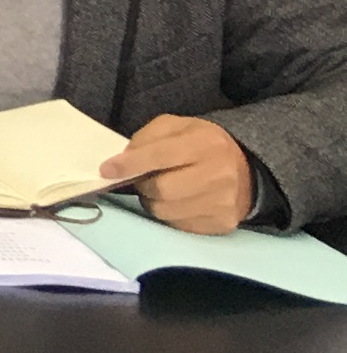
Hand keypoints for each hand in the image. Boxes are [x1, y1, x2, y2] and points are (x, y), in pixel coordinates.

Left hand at [102, 114, 257, 234]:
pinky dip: (170, 214)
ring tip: (162, 189)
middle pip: (162, 190)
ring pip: (166, 211)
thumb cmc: (201, 145)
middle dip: (143, 185)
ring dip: (153, 201)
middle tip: (144, 179)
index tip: (106, 169)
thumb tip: (122, 160)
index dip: (129, 164)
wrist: (245, 171)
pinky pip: (179, 225)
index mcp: (206, 143)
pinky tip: (178, 202)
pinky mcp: (221, 223)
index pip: (160, 155)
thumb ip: (147, 138)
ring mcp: (223, 203)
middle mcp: (219, 174)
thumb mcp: (177, 127)